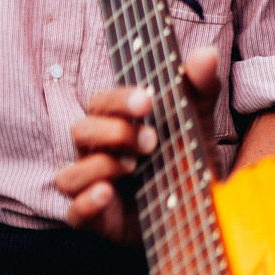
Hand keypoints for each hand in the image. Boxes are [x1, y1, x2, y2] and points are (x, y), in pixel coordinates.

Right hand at [57, 49, 218, 244]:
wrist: (199, 219)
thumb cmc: (185, 166)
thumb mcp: (195, 127)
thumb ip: (197, 91)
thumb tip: (206, 53)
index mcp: (114, 126)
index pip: (99, 103)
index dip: (117, 100)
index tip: (146, 101)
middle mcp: (96, 155)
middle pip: (78, 131)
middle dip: (113, 132)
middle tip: (151, 140)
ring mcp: (92, 188)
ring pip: (68, 173)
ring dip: (98, 166)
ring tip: (134, 167)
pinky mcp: (96, 221)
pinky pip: (73, 212)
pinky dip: (86, 202)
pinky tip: (108, 194)